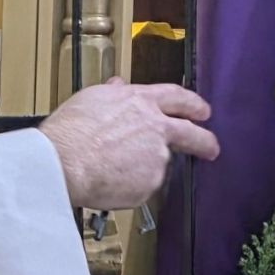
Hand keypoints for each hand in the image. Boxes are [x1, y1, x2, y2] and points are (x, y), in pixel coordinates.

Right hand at [41, 76, 217, 211]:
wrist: (64, 161)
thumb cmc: (71, 132)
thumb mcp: (90, 99)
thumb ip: (111, 94)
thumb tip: (117, 87)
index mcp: (141, 102)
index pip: (177, 98)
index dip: (192, 104)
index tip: (201, 111)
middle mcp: (156, 128)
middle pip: (191, 134)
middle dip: (204, 141)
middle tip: (210, 148)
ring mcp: (156, 158)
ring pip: (158, 164)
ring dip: (144, 169)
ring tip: (116, 172)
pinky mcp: (150, 184)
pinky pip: (143, 187)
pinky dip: (130, 187)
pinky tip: (110, 182)